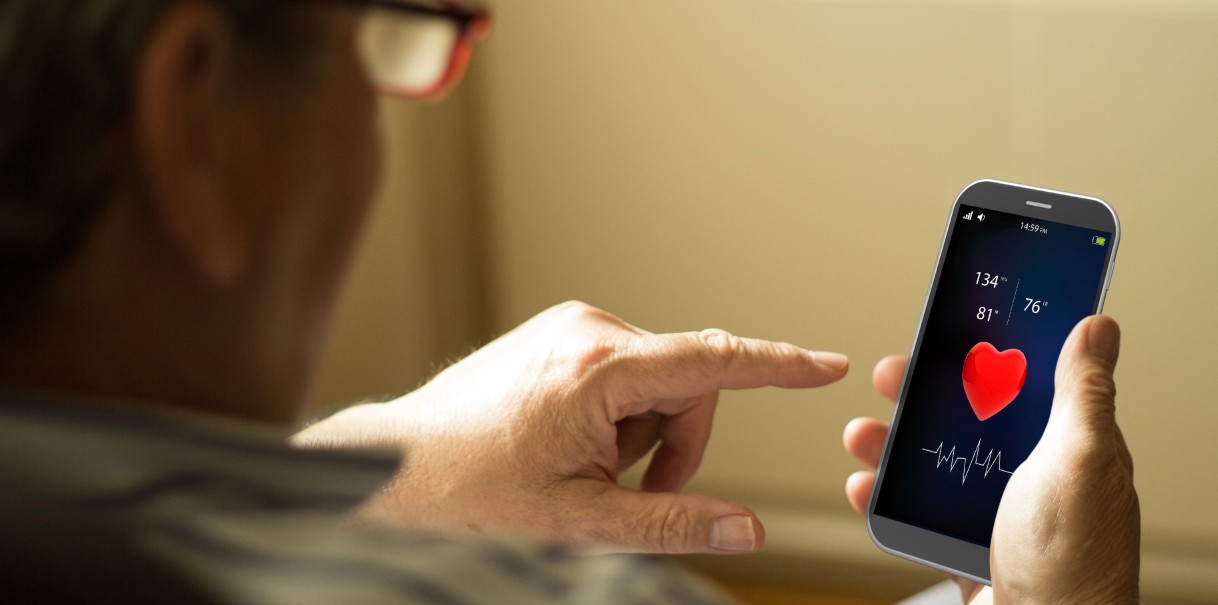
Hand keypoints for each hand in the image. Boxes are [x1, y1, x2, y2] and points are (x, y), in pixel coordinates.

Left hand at [295, 301, 848, 554]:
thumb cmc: (469, 491)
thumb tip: (747, 529)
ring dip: (641, 434)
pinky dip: (619, 416)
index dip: (777, 365)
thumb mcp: (578, 522)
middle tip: (627, 490)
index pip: (710, 360)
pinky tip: (572, 443)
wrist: (395, 466)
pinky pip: (624, 373)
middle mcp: (588, 331)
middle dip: (675, 445)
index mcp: (597, 371)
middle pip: (687, 386)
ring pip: (657, 383)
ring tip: (584, 467)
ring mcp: (570, 328)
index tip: (827, 364)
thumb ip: (671, 523)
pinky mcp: (560, 334)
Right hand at [843, 316, 1139, 603]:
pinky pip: (917, 514)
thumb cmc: (1072, 562)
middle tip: (889, 377)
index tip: (947, 330)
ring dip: (891, 445)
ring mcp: (999, 515)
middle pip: (968, 418)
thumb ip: (1082, 393)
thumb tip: (1096, 327)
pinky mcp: (968, 549)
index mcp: (1070, 448)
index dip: (985, 351)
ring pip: (935, 464)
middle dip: (922, 395)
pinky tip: (864, 489)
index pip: (1024, 381)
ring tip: (861, 435)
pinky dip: (884, 500)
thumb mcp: (1079, 460)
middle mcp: (1036, 477)